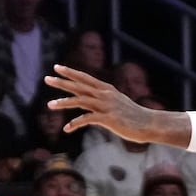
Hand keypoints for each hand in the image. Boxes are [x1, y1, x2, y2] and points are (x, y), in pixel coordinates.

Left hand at [45, 65, 162, 139]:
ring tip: (49, 105)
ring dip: (64, 102)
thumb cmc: (132, 116)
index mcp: (106, 89)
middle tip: (46, 79)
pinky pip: (87, 119)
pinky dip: (75, 123)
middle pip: (79, 85)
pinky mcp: (108, 118)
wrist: (148, 124)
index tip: (56, 67)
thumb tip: (89, 102)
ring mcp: (106, 106)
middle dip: (62, 82)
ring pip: (80, 100)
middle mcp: (105, 94)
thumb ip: (101, 101)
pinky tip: (66, 128)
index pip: (84, 78)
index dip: (70, 72)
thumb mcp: (116, 104)